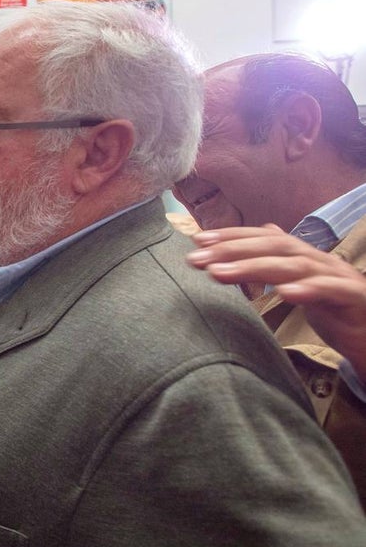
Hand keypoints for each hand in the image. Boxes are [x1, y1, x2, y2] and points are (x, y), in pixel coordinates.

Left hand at [186, 225, 365, 376]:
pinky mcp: (356, 298)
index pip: (265, 238)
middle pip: (274, 246)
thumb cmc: (336, 311)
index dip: (232, 236)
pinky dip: (307, 289)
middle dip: (232, 249)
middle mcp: (320, 261)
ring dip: (253, 267)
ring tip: (219, 274)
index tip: (197, 242)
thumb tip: (262, 234)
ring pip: (294, 266)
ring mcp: (339, 277)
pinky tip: (284, 293)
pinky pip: (331, 290)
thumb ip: (280, 264)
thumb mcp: (303, 285)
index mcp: (304, 257)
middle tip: (196, 259)